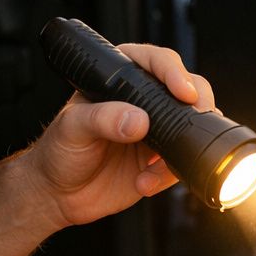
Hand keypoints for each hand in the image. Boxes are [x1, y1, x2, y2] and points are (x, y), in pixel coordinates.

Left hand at [28, 43, 216, 226]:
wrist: (59, 194)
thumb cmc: (58, 152)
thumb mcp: (72, 129)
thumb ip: (102, 119)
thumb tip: (138, 120)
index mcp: (119, 79)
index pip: (155, 61)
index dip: (174, 72)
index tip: (183, 91)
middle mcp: (142, 101)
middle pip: (188, 88)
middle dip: (197, 104)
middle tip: (193, 119)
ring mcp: (156, 130)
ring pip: (192, 125)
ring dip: (184, 146)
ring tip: (153, 166)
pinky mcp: (161, 159)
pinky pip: (181, 162)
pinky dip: (170, 174)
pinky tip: (144, 181)